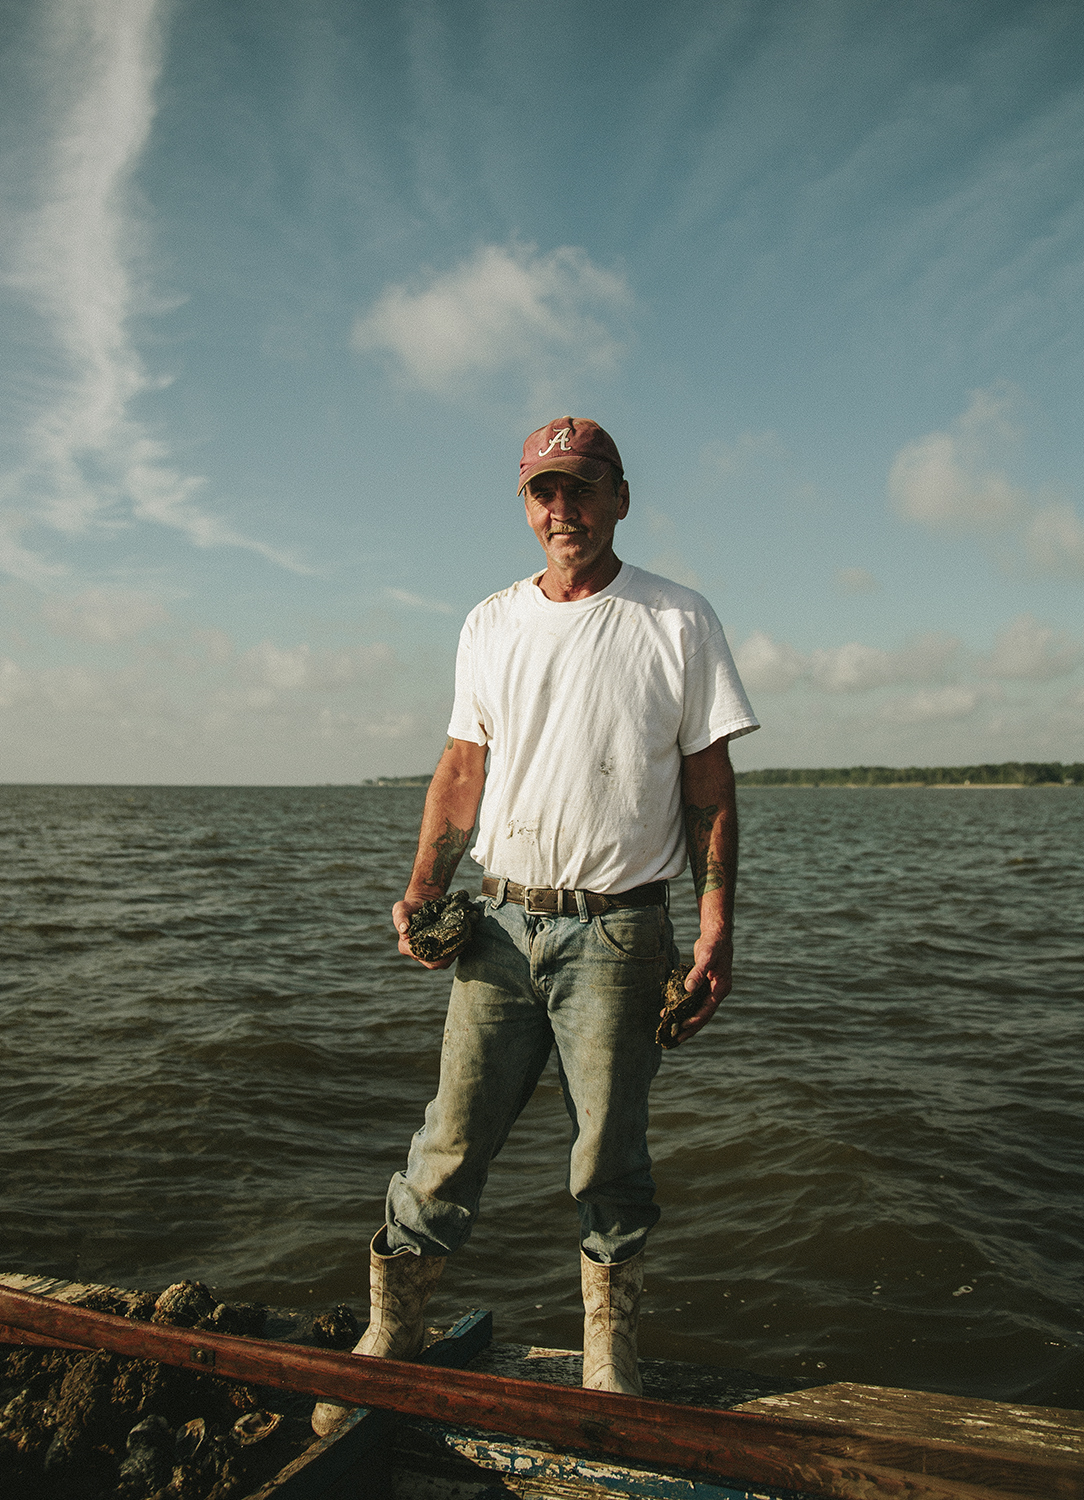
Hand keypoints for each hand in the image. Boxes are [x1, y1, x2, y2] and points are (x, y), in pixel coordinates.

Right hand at [392, 897, 459, 969]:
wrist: (422, 904)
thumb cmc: (409, 907)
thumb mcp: (401, 909)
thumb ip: (400, 917)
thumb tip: (404, 929)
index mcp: (406, 947)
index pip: (417, 954)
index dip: (428, 951)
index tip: (439, 940)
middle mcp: (418, 954)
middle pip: (433, 963)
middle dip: (446, 956)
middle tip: (456, 943)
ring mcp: (430, 954)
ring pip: (443, 962)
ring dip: (453, 954)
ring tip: (461, 942)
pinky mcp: (440, 951)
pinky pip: (450, 956)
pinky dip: (457, 950)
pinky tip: (463, 940)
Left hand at [670, 931, 731, 1045]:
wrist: (716, 935)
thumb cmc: (713, 945)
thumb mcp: (706, 957)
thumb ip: (698, 972)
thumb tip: (688, 989)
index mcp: (721, 988)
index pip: (708, 1010)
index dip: (695, 1020)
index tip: (683, 1028)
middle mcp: (717, 992)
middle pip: (703, 1014)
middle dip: (690, 1027)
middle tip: (676, 1039)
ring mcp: (710, 989)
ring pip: (698, 1009)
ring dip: (685, 1018)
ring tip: (671, 1029)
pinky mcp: (703, 985)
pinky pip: (693, 1000)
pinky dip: (683, 1006)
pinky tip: (671, 1010)